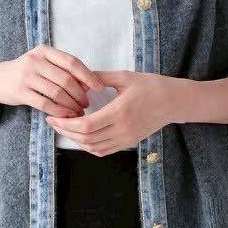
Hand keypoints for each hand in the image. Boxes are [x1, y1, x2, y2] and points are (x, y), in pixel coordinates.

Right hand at [0, 44, 104, 117]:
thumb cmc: (27, 72)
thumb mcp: (42, 62)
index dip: (88, 75)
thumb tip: (88, 83)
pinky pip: (46, 104)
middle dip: (80, 94)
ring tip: (79, 112)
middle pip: (66, 79)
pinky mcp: (20, 92)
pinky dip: (60, 111)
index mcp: (44, 51)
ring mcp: (26, 76)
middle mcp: (35, 61)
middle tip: (87, 103)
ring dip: (71, 105)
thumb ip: (62, 68)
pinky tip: (66, 116)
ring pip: (57, 93)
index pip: (72, 62)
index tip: (99, 87)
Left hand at [45, 70, 191, 155]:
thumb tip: (78, 77)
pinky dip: (89, 146)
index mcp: (119, 112)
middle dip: (65, 132)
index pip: (85, 125)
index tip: (53, 117)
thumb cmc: (151, 86)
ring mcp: (126, 139)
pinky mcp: (129, 142)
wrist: (174, 102)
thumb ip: (100, 77)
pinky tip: (81, 136)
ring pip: (93, 147)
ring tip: (64, 128)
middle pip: (86, 138)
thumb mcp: (125, 77)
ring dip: (75, 140)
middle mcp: (122, 129)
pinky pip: (104, 150)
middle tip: (53, 122)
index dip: (66, 124)